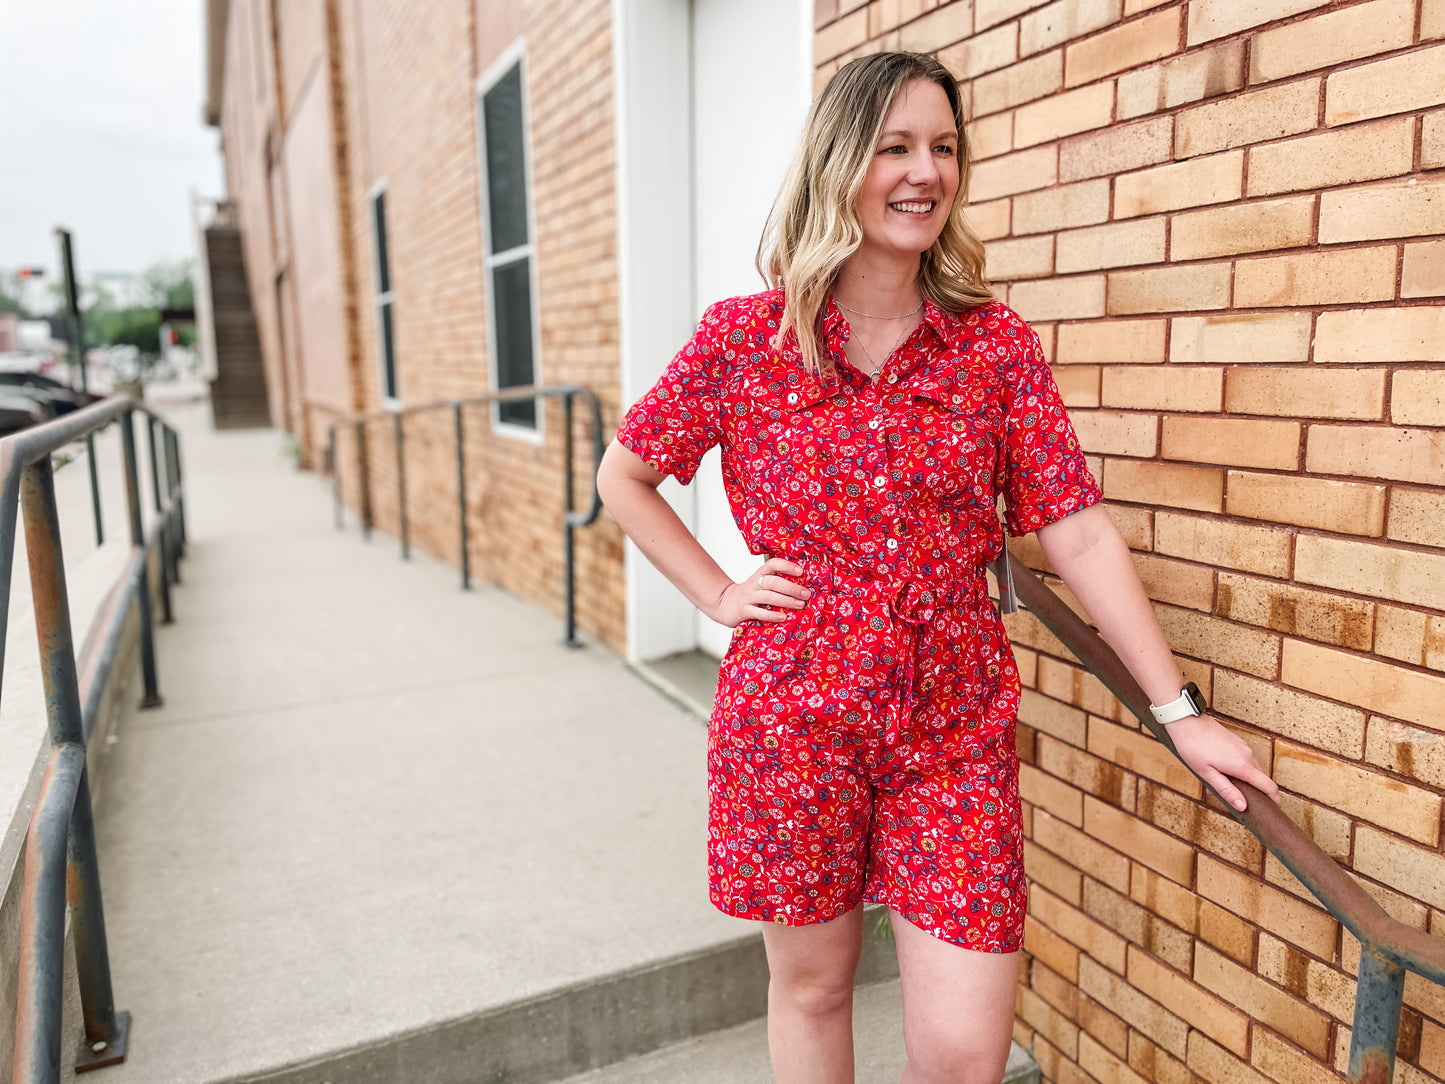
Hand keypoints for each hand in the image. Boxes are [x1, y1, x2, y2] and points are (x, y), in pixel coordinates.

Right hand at [707, 558, 810, 627]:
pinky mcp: (743, 611)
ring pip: (768, 596)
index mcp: (760, 574)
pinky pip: (759, 613)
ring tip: (800, 604)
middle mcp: (754, 584)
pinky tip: (783, 617)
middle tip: (806, 594)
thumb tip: (804, 586)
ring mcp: (748, 597)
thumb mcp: (760, 584)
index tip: (801, 572)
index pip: (772, 564)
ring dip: (786, 600)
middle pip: (772, 582)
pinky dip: (772, 615)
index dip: (786, 566)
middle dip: (791, 587)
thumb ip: (777, 583)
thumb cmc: (749, 594)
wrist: (723, 603)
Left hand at [1164, 714, 1279, 812]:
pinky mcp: (1237, 742)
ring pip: (1250, 770)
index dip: (1274, 800)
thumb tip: (1243, 806)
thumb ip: (1226, 791)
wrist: (1187, 721)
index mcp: (1243, 766)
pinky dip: (1236, 769)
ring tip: (1218, 783)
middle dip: (1251, 792)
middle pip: (1260, 779)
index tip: (1274, 809)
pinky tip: (1218, 770)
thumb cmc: (1193, 746)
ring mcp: (1243, 747)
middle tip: (1235, 800)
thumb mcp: (1207, 774)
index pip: (1269, 786)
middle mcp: (1248, 755)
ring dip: (1241, 780)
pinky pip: (1243, 760)